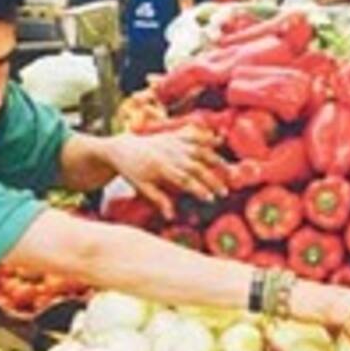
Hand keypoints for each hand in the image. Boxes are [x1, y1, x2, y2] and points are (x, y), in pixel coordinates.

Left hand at [110, 127, 227, 218]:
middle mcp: (169, 153)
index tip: (210, 199)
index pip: (184, 180)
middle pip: (196, 166)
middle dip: (212, 179)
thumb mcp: (142, 187)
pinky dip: (206, 137)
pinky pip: (192, 134)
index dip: (199, 189)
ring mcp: (173, 142)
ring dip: (215, 159)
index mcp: (160, 167)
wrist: (121, 148)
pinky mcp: (174, 135)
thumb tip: (172, 216)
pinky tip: (220, 140)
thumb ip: (158, 200)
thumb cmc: (132, 171)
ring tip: (228, 170)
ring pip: (199, 150)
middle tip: (224, 192)